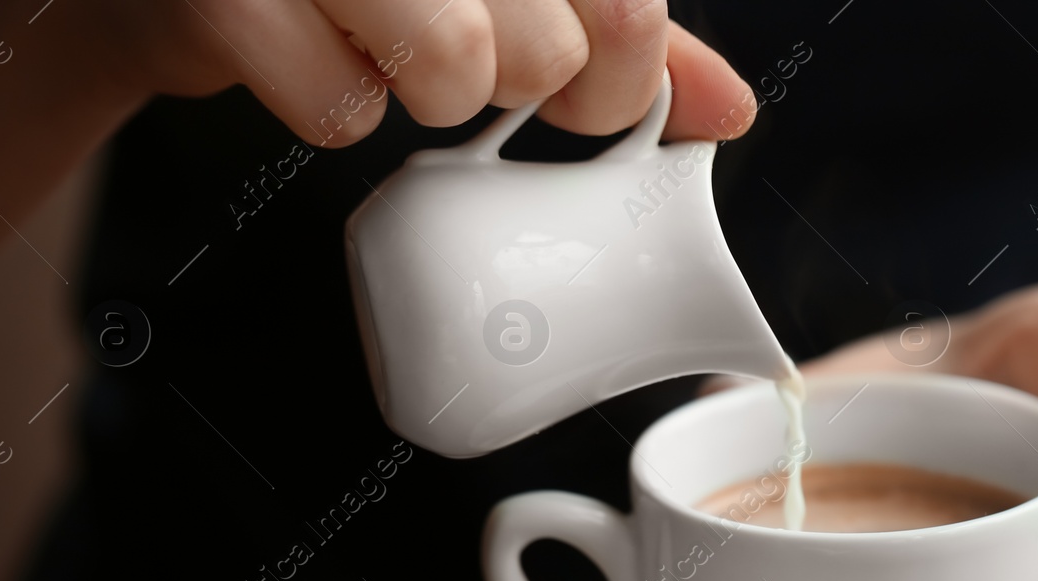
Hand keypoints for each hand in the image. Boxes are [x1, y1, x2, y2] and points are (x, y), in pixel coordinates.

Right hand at [88, 0, 754, 144]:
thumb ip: (621, 31)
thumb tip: (728, 109)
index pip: (625, 5)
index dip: (620, 69)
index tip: (586, 85)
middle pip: (541, 49)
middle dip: (510, 78)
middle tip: (456, 42)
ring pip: (451, 73)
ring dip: (424, 91)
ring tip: (382, 36)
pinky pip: (342, 112)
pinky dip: (330, 103)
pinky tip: (308, 44)